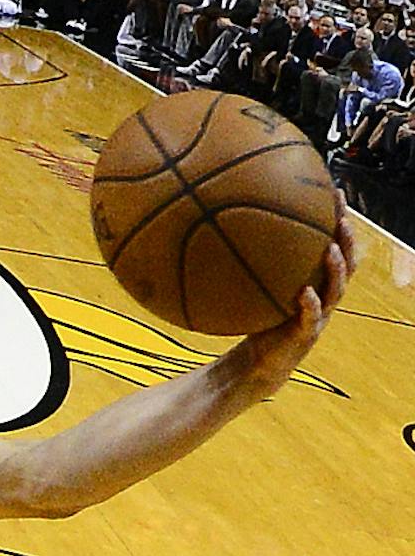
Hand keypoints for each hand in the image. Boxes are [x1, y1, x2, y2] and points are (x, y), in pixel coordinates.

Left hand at [228, 200, 353, 390]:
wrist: (254, 363)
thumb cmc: (253, 320)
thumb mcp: (247, 289)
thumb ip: (239, 264)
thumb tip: (207, 231)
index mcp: (313, 281)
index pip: (332, 245)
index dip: (337, 221)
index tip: (333, 193)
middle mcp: (321, 295)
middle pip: (346, 263)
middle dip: (347, 239)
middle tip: (341, 216)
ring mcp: (318, 316)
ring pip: (336, 289)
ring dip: (336, 269)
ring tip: (331, 248)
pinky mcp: (305, 336)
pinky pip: (312, 318)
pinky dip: (310, 305)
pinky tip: (305, 293)